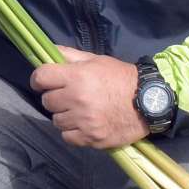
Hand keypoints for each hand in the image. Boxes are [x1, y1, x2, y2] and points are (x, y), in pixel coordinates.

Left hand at [29, 47, 144, 148]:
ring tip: (79, 110)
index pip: (41, 77)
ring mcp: (84, 121)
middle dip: (55, 97)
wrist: (149, 102)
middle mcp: (77, 99)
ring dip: (64, 115)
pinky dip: (73, 132)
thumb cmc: (121, 78)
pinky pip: (67, 137)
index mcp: (76, 77)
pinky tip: (84, 124)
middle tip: (69, 96)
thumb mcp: (96, 60)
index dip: (39, 79)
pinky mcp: (91, 138)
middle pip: (47, 101)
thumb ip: (70, 56)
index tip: (43, 82)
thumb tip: (47, 51)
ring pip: (56, 120)